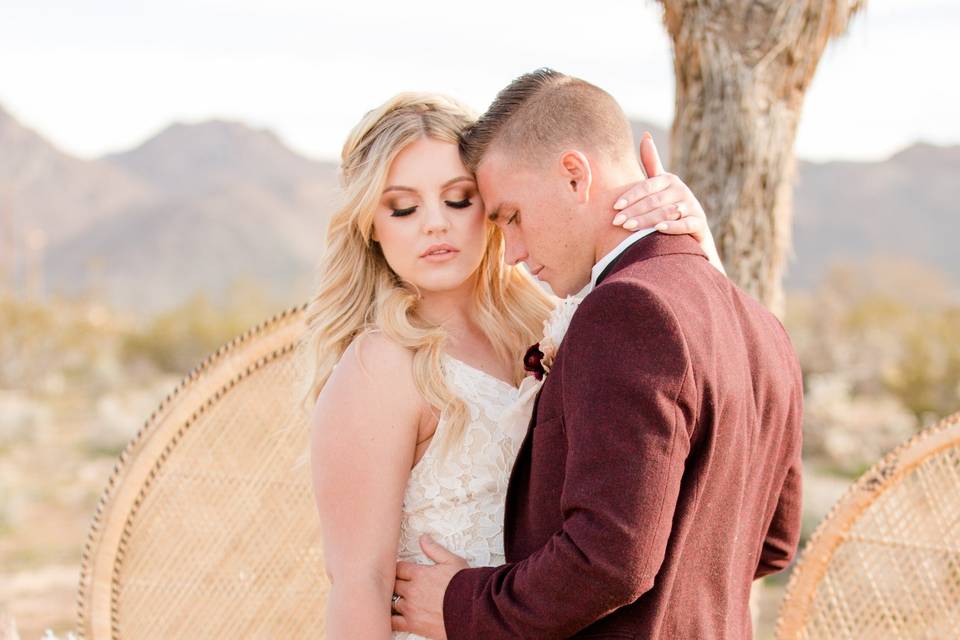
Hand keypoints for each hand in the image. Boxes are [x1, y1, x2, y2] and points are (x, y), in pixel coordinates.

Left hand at [391, 535, 467, 639]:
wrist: (473, 610)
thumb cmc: (465, 585)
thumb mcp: (452, 561)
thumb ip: (434, 549)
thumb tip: (423, 538)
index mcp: (419, 574)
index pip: (399, 568)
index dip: (400, 569)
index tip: (403, 572)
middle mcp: (412, 591)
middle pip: (393, 584)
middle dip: (395, 583)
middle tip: (400, 585)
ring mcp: (411, 609)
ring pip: (391, 602)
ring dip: (393, 600)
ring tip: (398, 600)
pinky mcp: (413, 625)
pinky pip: (394, 623)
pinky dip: (390, 620)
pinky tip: (392, 617)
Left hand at [612, 132, 725, 274]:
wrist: (693, 230)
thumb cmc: (669, 205)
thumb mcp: (660, 184)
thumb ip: (651, 163)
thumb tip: (645, 135)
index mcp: (669, 180)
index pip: (647, 187)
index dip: (630, 196)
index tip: (615, 206)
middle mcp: (681, 190)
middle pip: (654, 201)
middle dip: (634, 211)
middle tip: (617, 221)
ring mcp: (692, 206)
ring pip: (667, 213)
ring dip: (647, 220)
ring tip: (629, 227)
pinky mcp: (700, 222)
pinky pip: (686, 224)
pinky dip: (672, 226)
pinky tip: (658, 229)